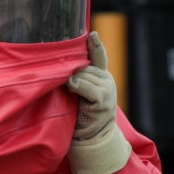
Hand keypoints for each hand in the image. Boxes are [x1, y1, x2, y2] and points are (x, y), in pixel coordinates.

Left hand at [64, 31, 131, 173]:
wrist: (89, 139)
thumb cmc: (79, 117)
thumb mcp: (77, 94)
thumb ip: (76, 80)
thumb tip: (65, 70)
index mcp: (100, 77)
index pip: (98, 56)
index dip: (95, 45)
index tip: (92, 34)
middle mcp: (107, 80)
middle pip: (83, 67)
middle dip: (72, 74)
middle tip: (66, 86)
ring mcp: (108, 88)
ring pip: (83, 76)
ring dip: (73, 83)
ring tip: (71, 94)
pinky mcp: (104, 98)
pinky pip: (84, 86)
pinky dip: (77, 88)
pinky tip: (73, 92)